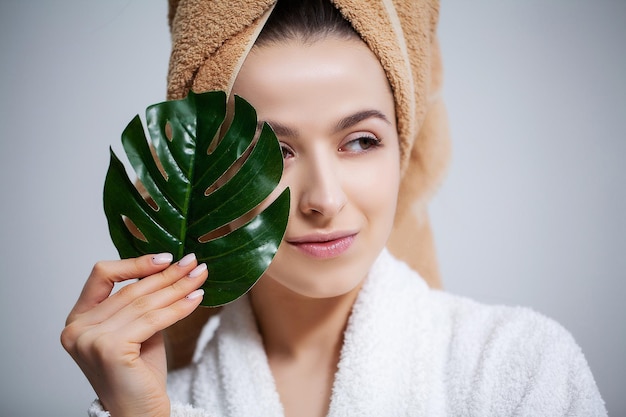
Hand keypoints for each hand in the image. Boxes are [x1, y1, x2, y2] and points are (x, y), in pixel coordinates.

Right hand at [61, 253, 206, 416]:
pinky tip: (196, 298)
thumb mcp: (138, 330)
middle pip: (130, 290)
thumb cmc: (139, 375)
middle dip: (167, 275)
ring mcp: (89, 339)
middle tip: (194, 263)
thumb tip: (172, 267)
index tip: (167, 257)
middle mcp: (76, 328)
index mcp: (77, 319)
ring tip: (200, 277)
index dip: (136, 263)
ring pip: (144, 303)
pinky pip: (153, 320)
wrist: (139, 414)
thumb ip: (142, 303)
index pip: (102, 275)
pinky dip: (179, 308)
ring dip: (178, 287)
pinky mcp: (109, 349)